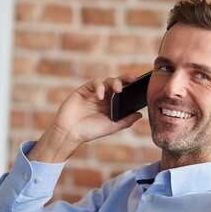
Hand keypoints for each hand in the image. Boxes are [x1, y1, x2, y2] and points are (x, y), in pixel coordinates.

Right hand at [28, 74, 143, 162]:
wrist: (70, 132)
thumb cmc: (90, 131)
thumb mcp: (111, 127)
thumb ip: (125, 121)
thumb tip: (140, 114)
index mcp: (112, 105)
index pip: (124, 93)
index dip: (132, 87)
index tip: (141, 85)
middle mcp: (104, 97)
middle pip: (117, 83)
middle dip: (125, 79)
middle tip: (133, 79)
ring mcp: (94, 92)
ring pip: (107, 81)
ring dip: (114, 82)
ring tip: (118, 90)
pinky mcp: (84, 89)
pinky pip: (95, 83)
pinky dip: (99, 87)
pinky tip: (100, 96)